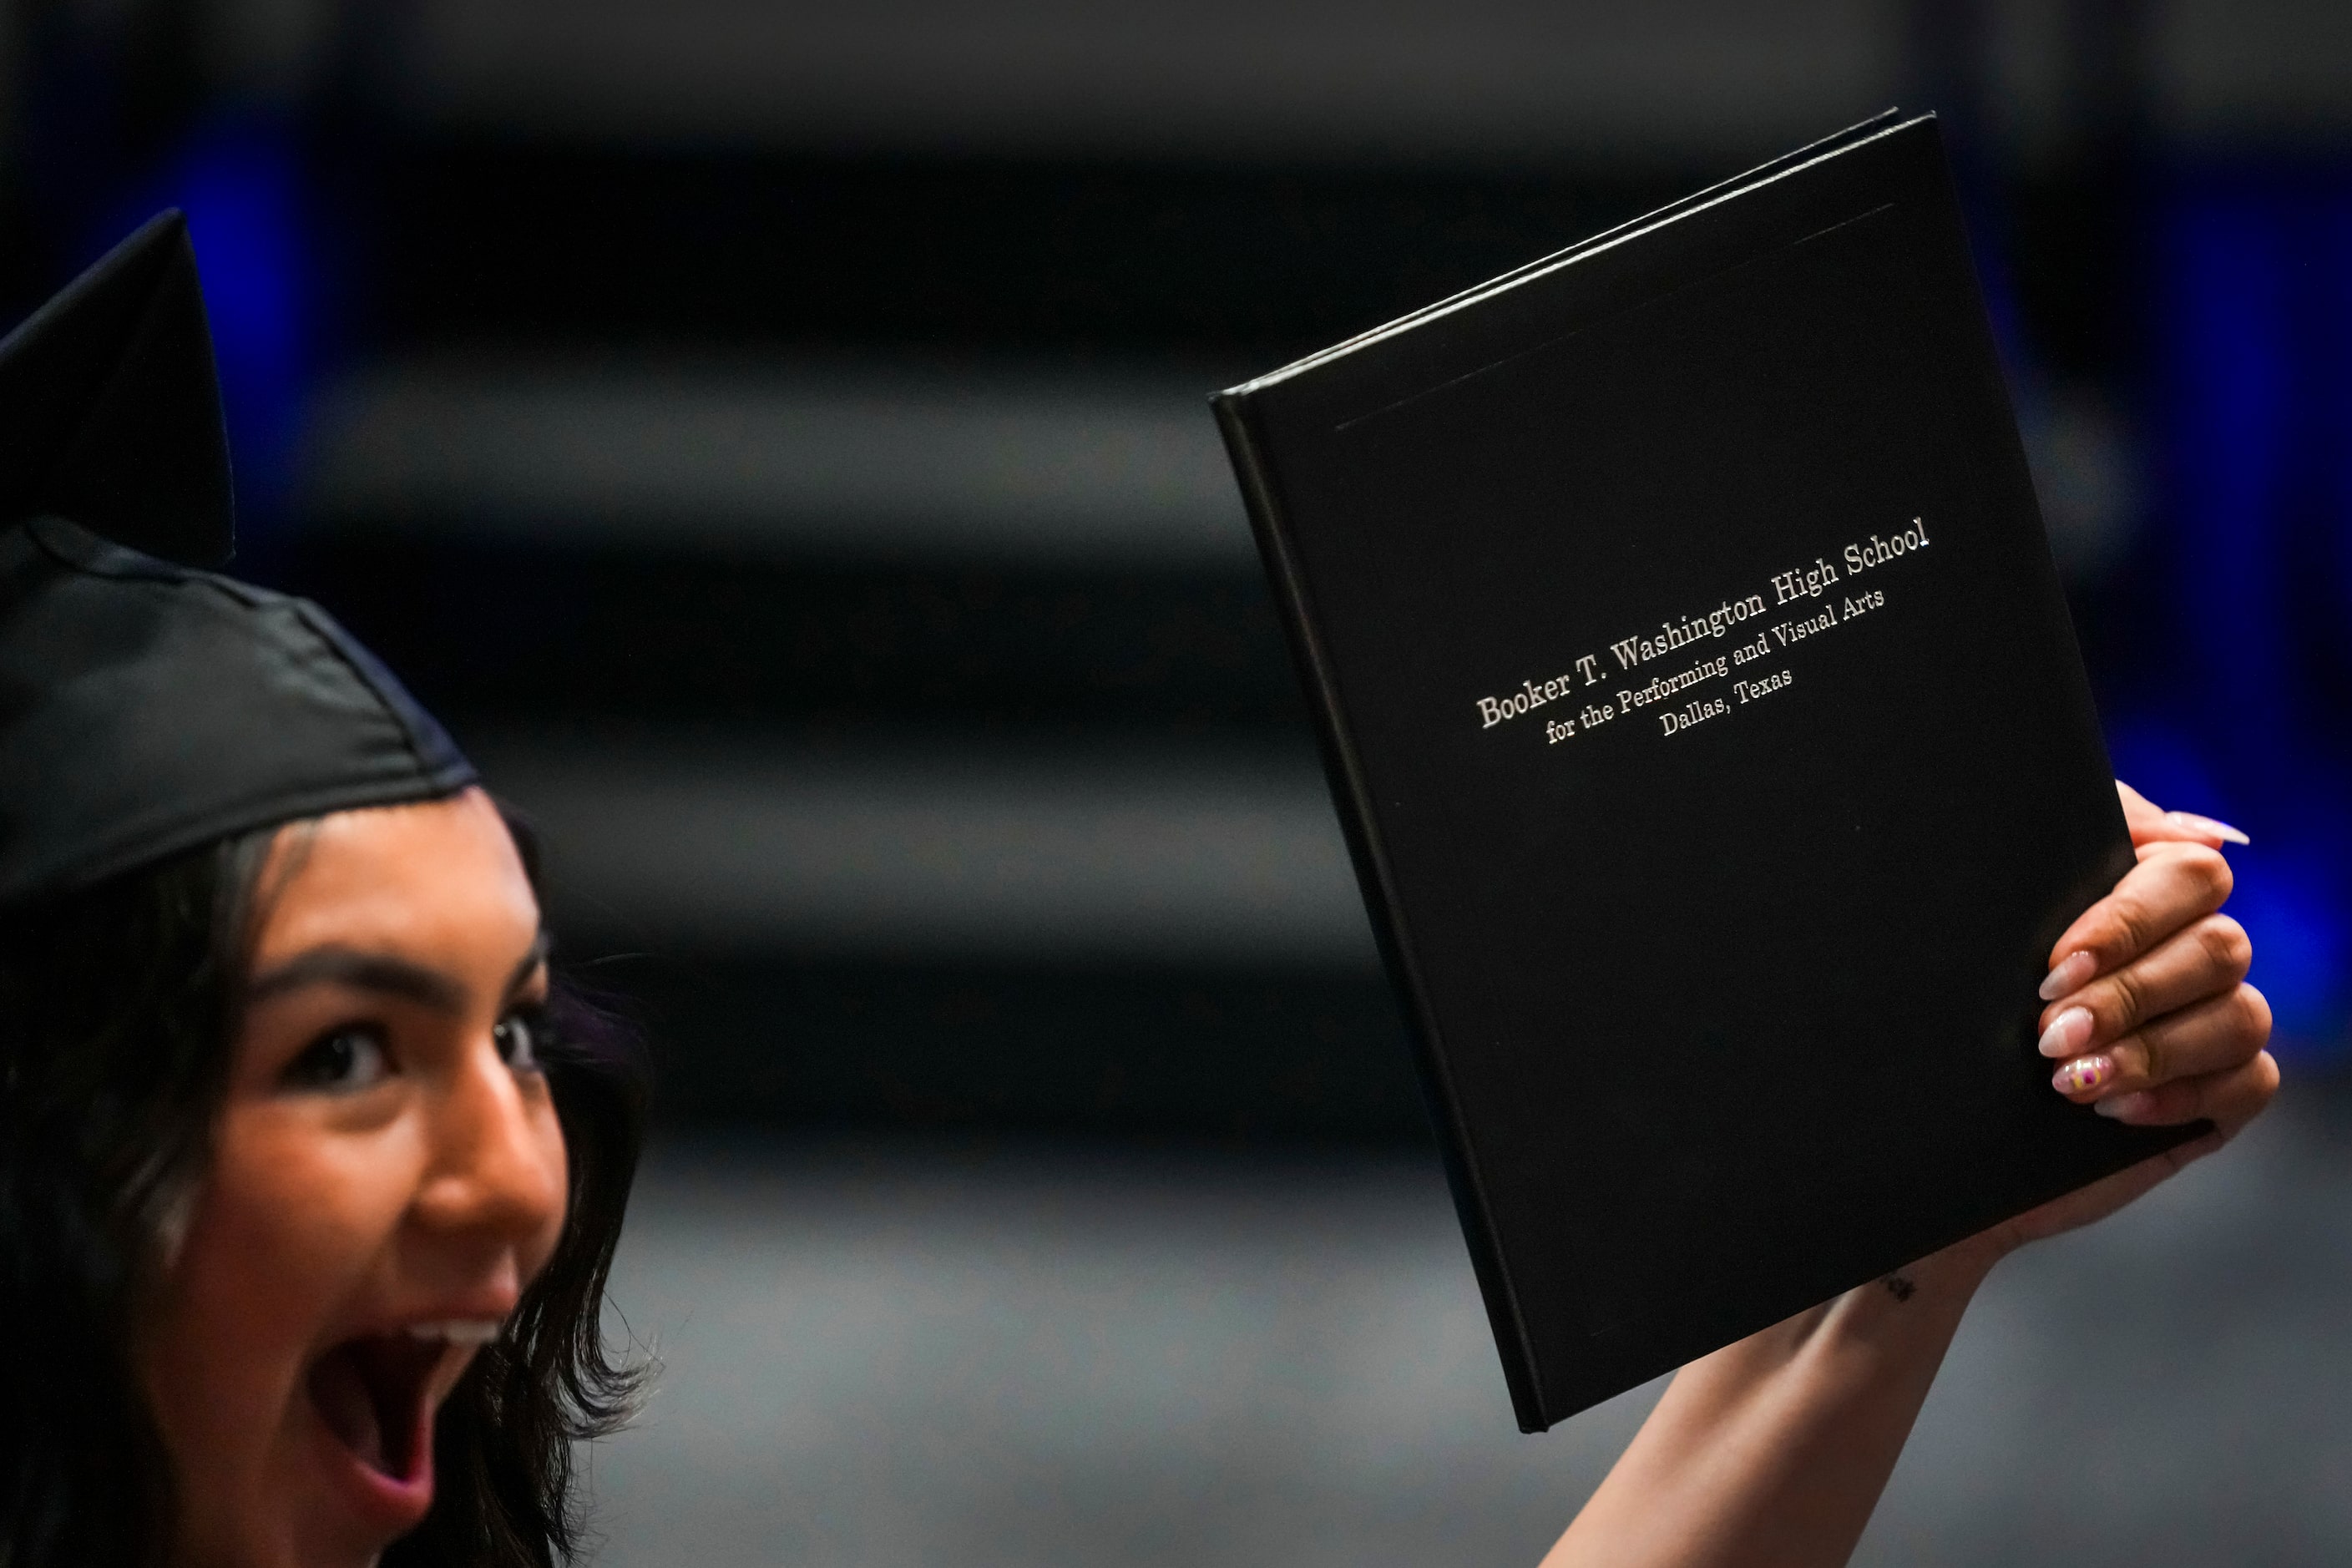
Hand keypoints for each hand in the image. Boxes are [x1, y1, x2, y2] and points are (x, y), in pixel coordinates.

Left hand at [1979, 781, 2275, 1254]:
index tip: (2054, 968)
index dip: (2129, 922)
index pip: (2190, 875)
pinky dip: (2184, 1094)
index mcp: (2139, 890)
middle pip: (2219, 947)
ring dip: (2153, 1050)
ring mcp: (2208, 1021)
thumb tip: (2188, 833)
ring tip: (2070, 1080)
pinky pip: (2250, 1080)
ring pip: (2241, 1014)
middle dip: (2130, 995)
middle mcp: (2184, 950)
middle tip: (2049, 1034)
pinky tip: (2113, 1109)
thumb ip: (2060, 848)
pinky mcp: (2216, 1092)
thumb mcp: (1985, 911)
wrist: (1924, 1110)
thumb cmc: (1949, 997)